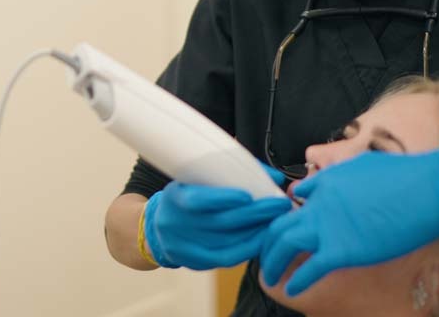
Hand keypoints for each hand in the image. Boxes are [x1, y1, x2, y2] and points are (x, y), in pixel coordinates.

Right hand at [144, 166, 292, 270]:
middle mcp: (176, 224)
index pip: (197, 200)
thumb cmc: (186, 195)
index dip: (221, 199)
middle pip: (220, 222)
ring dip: (257, 232)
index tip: (248, 195)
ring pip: (227, 243)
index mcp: (174, 198)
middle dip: (255, 214)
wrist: (157, 228)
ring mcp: (184, 247)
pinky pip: (227, 258)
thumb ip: (230, 175)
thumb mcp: (195, 180)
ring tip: (279, 220)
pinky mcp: (195, 263)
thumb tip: (273, 177)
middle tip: (280, 204)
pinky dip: (249, 248)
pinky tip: (264, 238)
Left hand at [260, 143, 438, 295]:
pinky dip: (297, 281)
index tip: (285, 231)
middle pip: (279, 224)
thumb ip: (338, 176)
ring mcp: (329, 226)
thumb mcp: (363, 165)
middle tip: (265, 255)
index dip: (286, 218)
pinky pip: (310, 269)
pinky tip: (291, 289)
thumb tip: (327, 183)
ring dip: (272, 262)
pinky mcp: (344, 250)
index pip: (294, 201)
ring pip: (284, 244)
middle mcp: (319, 203)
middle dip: (267, 242)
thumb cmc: (406, 175)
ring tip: (269, 274)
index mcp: (326, 182)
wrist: (430, 188)